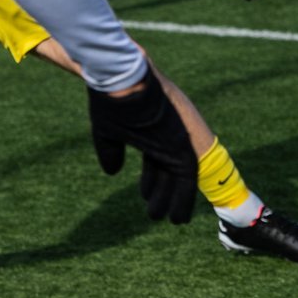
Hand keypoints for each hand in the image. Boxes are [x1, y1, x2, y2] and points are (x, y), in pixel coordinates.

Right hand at [87, 70, 197, 222]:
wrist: (122, 79)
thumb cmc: (112, 101)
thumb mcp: (108, 132)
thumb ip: (111, 152)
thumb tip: (112, 172)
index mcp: (152, 132)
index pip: (157, 161)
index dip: (152, 180)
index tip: (146, 195)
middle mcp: (169, 137)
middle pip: (168, 171)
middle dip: (162, 193)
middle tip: (153, 214)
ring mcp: (178, 141)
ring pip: (180, 179)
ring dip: (171, 201)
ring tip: (158, 218)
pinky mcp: (183, 146)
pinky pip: (190, 178)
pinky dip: (184, 199)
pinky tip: (178, 217)